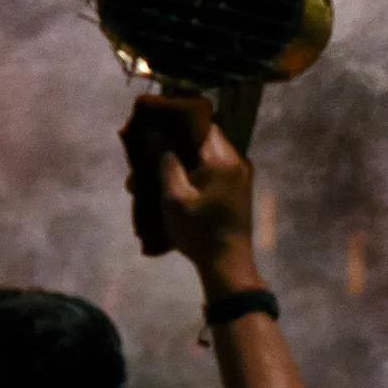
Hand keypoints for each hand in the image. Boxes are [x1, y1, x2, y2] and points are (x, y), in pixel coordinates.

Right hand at [121, 95, 258, 282]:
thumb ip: (167, 165)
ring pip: (205, 159)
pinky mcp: (236, 192)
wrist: (227, 265)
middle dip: (175, 146)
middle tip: (148, 153)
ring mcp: (239, 178)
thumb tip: (161, 141)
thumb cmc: (200, 232)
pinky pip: (212, 173)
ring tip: (151, 176)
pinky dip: (192, 176)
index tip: (156, 123)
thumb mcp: (174, 199)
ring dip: (181, 164)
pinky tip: (170, 187)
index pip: (202, 124)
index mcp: (223, 160)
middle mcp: (236, 163)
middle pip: (202, 141)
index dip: (178, 121)